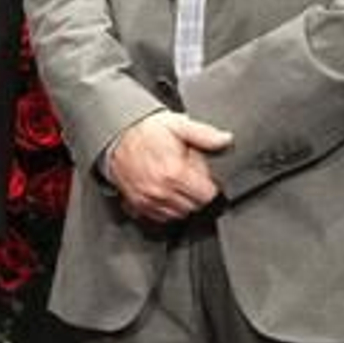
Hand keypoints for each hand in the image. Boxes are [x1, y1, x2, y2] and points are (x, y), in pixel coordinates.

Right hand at [107, 110, 231, 223]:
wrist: (116, 136)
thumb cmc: (146, 131)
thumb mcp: (178, 125)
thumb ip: (205, 134)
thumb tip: (226, 140)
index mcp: (174, 172)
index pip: (207, 195)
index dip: (210, 184)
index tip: (204, 176)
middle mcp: (161, 190)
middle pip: (195, 206)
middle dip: (196, 193)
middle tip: (189, 176)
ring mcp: (148, 199)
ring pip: (180, 214)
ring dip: (183, 202)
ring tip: (176, 183)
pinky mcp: (138, 205)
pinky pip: (162, 217)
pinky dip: (167, 208)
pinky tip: (166, 191)